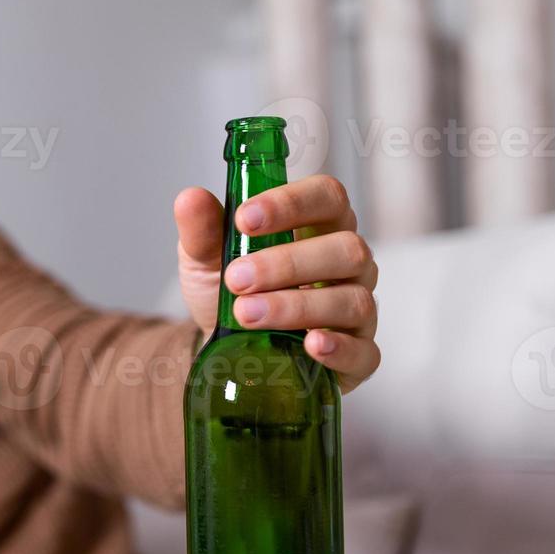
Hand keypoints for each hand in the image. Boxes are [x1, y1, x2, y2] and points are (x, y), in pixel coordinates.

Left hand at [175, 175, 379, 394]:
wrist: (224, 346)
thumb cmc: (230, 290)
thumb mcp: (205, 258)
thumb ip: (202, 230)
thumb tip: (190, 199)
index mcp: (319, 227)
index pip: (327, 197)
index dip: (291, 204)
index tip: (244, 219)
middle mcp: (348, 265)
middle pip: (346, 249)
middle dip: (288, 263)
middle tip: (236, 278)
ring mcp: (357, 310)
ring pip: (351, 300)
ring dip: (296, 306)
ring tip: (246, 314)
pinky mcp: (357, 356)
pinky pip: (365, 353)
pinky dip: (340, 349)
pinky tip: (311, 344)